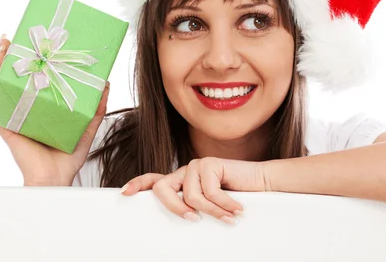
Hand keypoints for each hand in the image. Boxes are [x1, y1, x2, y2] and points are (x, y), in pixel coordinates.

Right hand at [0, 34, 109, 185]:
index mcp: (40, 108)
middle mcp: (24, 110)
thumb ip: (96, 107)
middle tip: (11, 39)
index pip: (30, 79)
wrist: (56, 179)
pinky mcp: (5, 128)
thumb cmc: (68, 157)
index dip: (27, 61)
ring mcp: (13, 117)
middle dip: (8, 57)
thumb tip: (105, 83)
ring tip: (2, 49)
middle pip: (11, 78)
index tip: (31, 42)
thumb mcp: (86, 126)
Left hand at [120, 157, 267, 223]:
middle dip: (175, 208)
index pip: (155, 180)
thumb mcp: (210, 206)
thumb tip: (181, 221)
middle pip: (163, 188)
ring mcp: (197, 166)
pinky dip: (223, 205)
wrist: (261, 184)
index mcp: (182, 181)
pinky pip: (209, 193)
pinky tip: (236, 208)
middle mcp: (185, 172)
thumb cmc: (236, 197)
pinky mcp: (210, 163)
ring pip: (190, 197)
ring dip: (212, 211)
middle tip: (192, 220)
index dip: (139, 184)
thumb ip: (193, 207)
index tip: (125, 194)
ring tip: (229, 216)